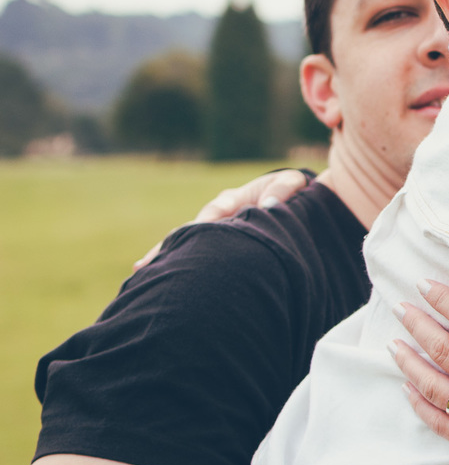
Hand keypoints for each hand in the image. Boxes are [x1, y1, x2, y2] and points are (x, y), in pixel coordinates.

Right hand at [133, 169, 311, 269]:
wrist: (291, 200)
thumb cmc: (290, 192)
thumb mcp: (290, 183)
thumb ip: (282, 190)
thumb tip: (269, 205)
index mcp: (232, 201)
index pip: (213, 212)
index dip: (206, 224)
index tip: (197, 235)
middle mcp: (216, 217)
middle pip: (187, 232)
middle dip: (168, 247)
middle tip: (145, 265)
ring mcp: (215, 232)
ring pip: (185, 247)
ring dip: (165, 259)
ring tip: (140, 273)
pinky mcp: (219, 247)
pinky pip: (195, 258)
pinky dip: (178, 269)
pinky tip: (154, 281)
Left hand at [390, 280, 448, 464]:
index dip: (444, 300)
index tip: (424, 285)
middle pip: (445, 350)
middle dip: (418, 325)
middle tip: (401, 308)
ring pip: (434, 387)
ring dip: (409, 363)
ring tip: (395, 345)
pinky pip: (440, 423)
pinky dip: (419, 405)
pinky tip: (408, 388)